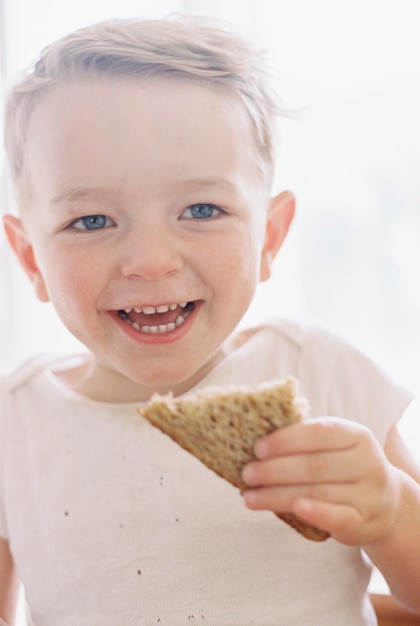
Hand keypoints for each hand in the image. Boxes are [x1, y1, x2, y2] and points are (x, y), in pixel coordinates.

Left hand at [241, 417, 401, 545]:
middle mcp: (367, 462)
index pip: (318, 432)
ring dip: (278, 495)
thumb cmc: (345, 467)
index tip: (257, 448)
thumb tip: (258, 445)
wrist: (387, 503)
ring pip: (317, 492)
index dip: (286, 440)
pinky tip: (293, 509)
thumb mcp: (336, 447)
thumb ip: (305, 441)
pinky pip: (337, 517)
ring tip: (250, 497)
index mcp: (356, 435)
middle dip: (275, 470)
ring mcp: (368, 494)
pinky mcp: (365, 522)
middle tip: (247, 474)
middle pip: (314, 465)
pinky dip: (314, 513)